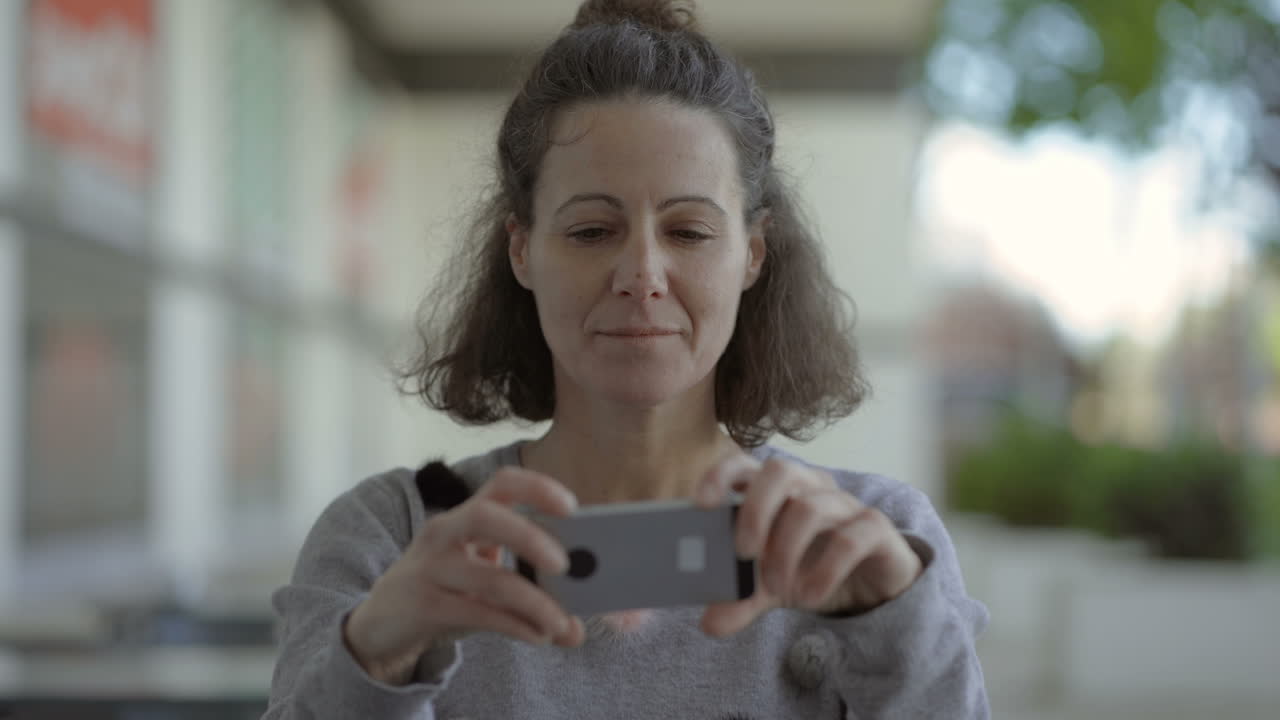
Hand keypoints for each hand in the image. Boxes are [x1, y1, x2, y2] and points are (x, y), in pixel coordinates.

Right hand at [344, 467, 585, 682]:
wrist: (382, 622)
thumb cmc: (447, 589)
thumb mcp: (484, 577)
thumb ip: (531, 591)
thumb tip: (580, 627)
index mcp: (466, 514)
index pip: (503, 482)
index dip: (537, 488)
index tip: (572, 507)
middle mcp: (444, 532)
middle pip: (486, 517)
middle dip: (529, 537)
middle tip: (565, 565)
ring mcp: (430, 568)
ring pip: (488, 578)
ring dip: (534, 603)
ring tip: (562, 623)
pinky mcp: (424, 606)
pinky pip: (477, 613)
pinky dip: (515, 626)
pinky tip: (538, 636)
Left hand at [693, 454, 922, 637]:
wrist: (868, 585)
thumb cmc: (808, 567)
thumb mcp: (769, 586)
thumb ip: (740, 599)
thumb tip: (708, 624)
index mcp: (775, 489)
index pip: (744, 463)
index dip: (721, 475)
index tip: (702, 504)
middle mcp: (809, 486)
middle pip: (780, 471)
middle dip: (756, 511)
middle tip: (743, 553)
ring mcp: (844, 503)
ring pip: (812, 507)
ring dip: (787, 551)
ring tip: (778, 589)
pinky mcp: (874, 528)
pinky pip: (849, 539)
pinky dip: (825, 571)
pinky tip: (809, 597)